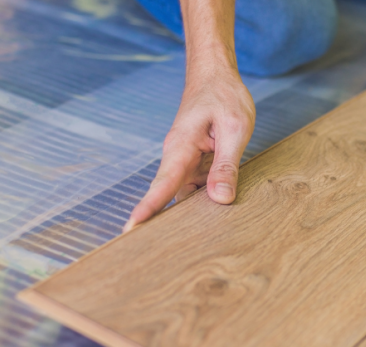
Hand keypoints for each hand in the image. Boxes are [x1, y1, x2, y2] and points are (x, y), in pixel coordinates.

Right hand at [124, 68, 254, 231]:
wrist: (215, 75)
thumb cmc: (224, 96)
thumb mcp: (234, 129)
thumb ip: (226, 165)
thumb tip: (220, 199)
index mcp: (181, 147)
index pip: (162, 184)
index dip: (148, 208)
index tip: (131, 229)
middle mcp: (178, 157)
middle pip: (171, 196)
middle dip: (170, 222)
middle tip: (169, 253)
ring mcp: (186, 162)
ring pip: (188, 194)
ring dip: (198, 209)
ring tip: (208, 234)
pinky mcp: (196, 163)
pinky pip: (199, 187)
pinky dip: (208, 196)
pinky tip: (221, 205)